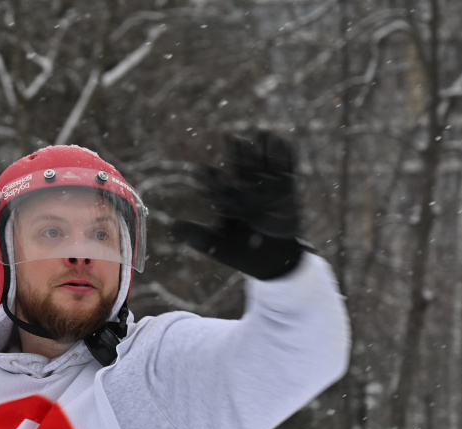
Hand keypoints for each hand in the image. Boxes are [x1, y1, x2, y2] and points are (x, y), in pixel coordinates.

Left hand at [171, 131, 305, 280]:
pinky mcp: (288, 192)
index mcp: (228, 201)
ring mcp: (268, 191)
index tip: (200, 170)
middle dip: (237, 155)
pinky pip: (287, 171)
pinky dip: (286, 157)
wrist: (273, 262)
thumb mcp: (216, 247)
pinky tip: (283, 141)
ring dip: (262, 150)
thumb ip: (197, 236)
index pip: (216, 187)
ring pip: (264, 166)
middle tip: (230, 138)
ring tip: (261, 132)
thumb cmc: (242, 255)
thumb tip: (173, 225)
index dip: (209, 179)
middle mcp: (247, 192)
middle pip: (241, 170)